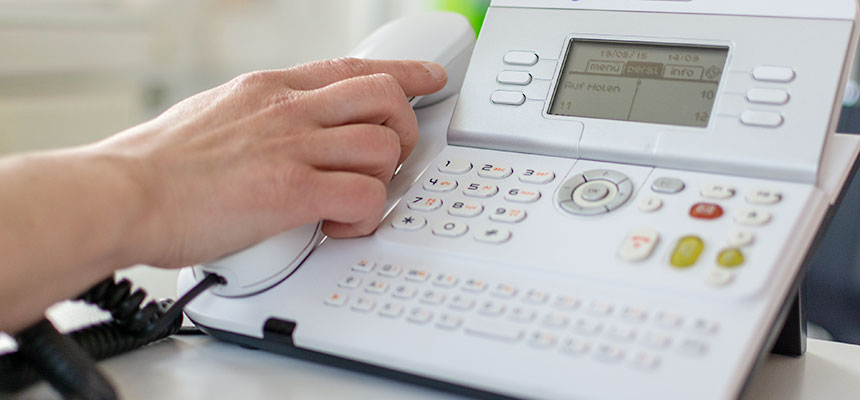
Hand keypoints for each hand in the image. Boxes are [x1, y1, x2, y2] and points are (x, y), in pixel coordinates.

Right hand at [100, 58, 447, 267]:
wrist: (122, 194)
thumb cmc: (156, 166)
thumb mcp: (215, 117)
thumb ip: (258, 121)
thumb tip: (282, 137)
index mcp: (269, 89)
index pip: (351, 68)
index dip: (403, 72)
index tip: (428, 77)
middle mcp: (287, 110)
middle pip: (385, 97)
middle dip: (404, 129)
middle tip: (390, 160)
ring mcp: (293, 147)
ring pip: (383, 145)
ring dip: (381, 179)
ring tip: (350, 202)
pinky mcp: (291, 191)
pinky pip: (365, 195)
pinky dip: (364, 215)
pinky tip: (336, 225)